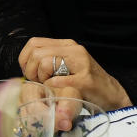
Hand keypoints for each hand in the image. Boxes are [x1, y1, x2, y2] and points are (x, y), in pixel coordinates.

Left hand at [18, 37, 132, 124]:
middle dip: (31, 71)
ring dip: (41, 79)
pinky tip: (58, 91)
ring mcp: (80, 63)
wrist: (110, 93)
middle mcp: (74, 49)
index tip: (30, 73)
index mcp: (67, 45)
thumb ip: (50, 59)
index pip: (34, 43)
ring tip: (49, 86)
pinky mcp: (84, 79)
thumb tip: (26, 64)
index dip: (25, 59)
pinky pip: (55, 81)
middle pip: (37, 53)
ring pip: (44, 63)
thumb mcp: (67, 65)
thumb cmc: (85, 82)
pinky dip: (52, 88)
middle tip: (38, 82)